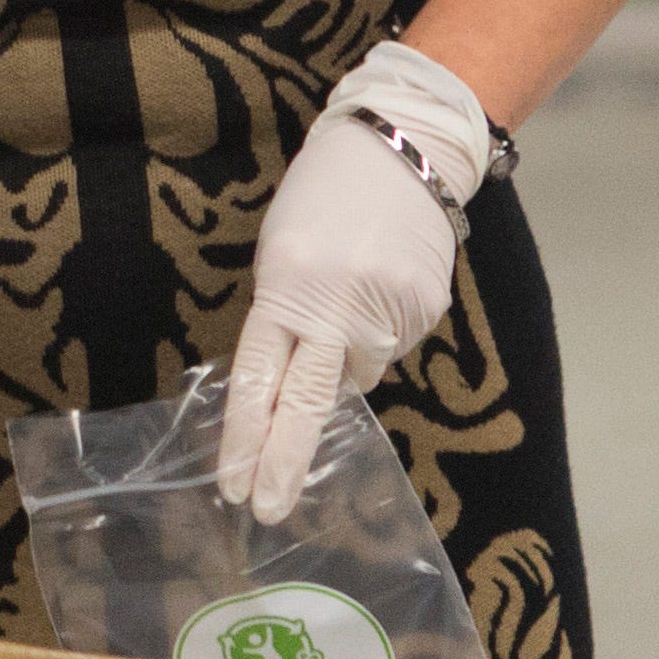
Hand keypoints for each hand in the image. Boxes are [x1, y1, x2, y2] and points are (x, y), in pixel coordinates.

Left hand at [220, 40, 487, 522]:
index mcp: (287, 288)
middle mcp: (337, 307)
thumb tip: (302, 385)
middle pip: (308, 404)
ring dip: (346, 358)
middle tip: (267, 510)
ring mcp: (387, 313)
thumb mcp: (283, 250)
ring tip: (350, 296)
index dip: (246, 437)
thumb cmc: (325, 196)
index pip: (258, 380)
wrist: (402, 147)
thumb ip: (287, 316)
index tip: (233, 486)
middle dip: (284, 462)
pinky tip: (381, 286)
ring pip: (358, 373)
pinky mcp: (425, 312)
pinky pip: (392, 346)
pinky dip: (380, 331)